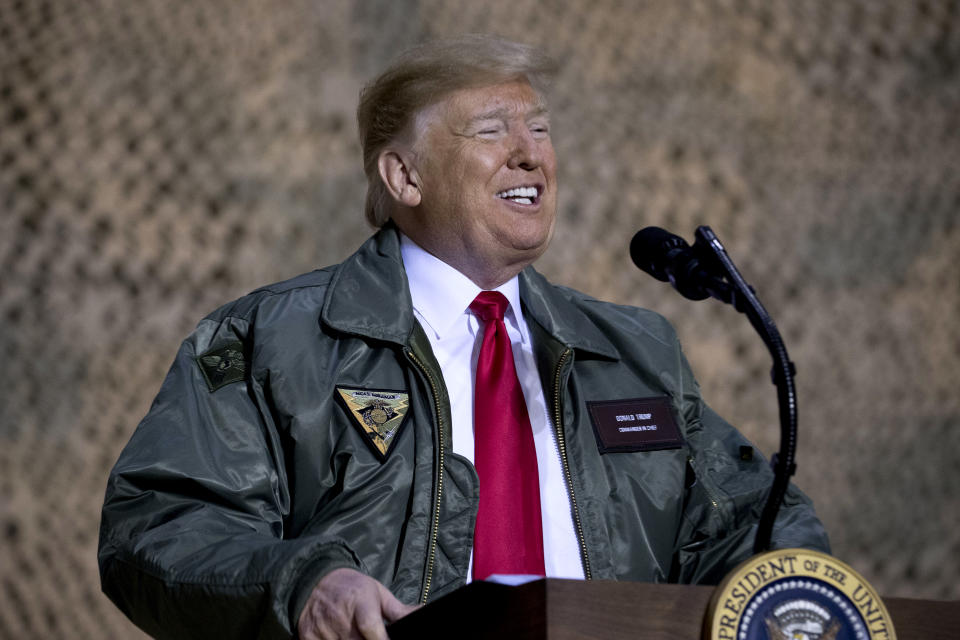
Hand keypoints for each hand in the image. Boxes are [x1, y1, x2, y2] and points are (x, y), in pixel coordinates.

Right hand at [297, 568, 418, 639]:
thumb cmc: (352, 588)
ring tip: (355, 635)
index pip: (371, 627)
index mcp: (360, 603)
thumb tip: (422, 612)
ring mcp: (323, 630)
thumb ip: (398, 610)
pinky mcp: (308, 638)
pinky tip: (339, 638)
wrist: (314, 581)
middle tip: (370, 636)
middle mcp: (341, 618)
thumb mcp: (377, 593)